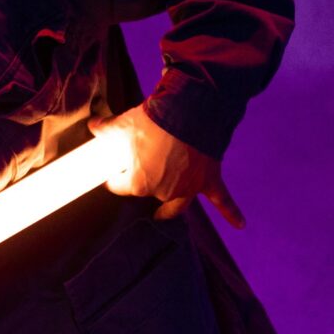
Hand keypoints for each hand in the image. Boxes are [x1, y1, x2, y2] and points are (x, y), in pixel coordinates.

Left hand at [96, 104, 244, 228]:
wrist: (189, 109)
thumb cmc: (153, 120)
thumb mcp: (123, 124)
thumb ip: (106, 130)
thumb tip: (94, 127)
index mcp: (138, 183)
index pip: (118, 185)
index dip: (114, 174)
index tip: (112, 167)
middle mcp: (162, 192)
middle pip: (147, 192)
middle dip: (142, 182)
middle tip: (139, 170)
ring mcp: (188, 188)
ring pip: (177, 205)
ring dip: (169, 210)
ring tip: (161, 216)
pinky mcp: (209, 179)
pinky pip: (222, 200)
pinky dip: (231, 212)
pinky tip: (240, 224)